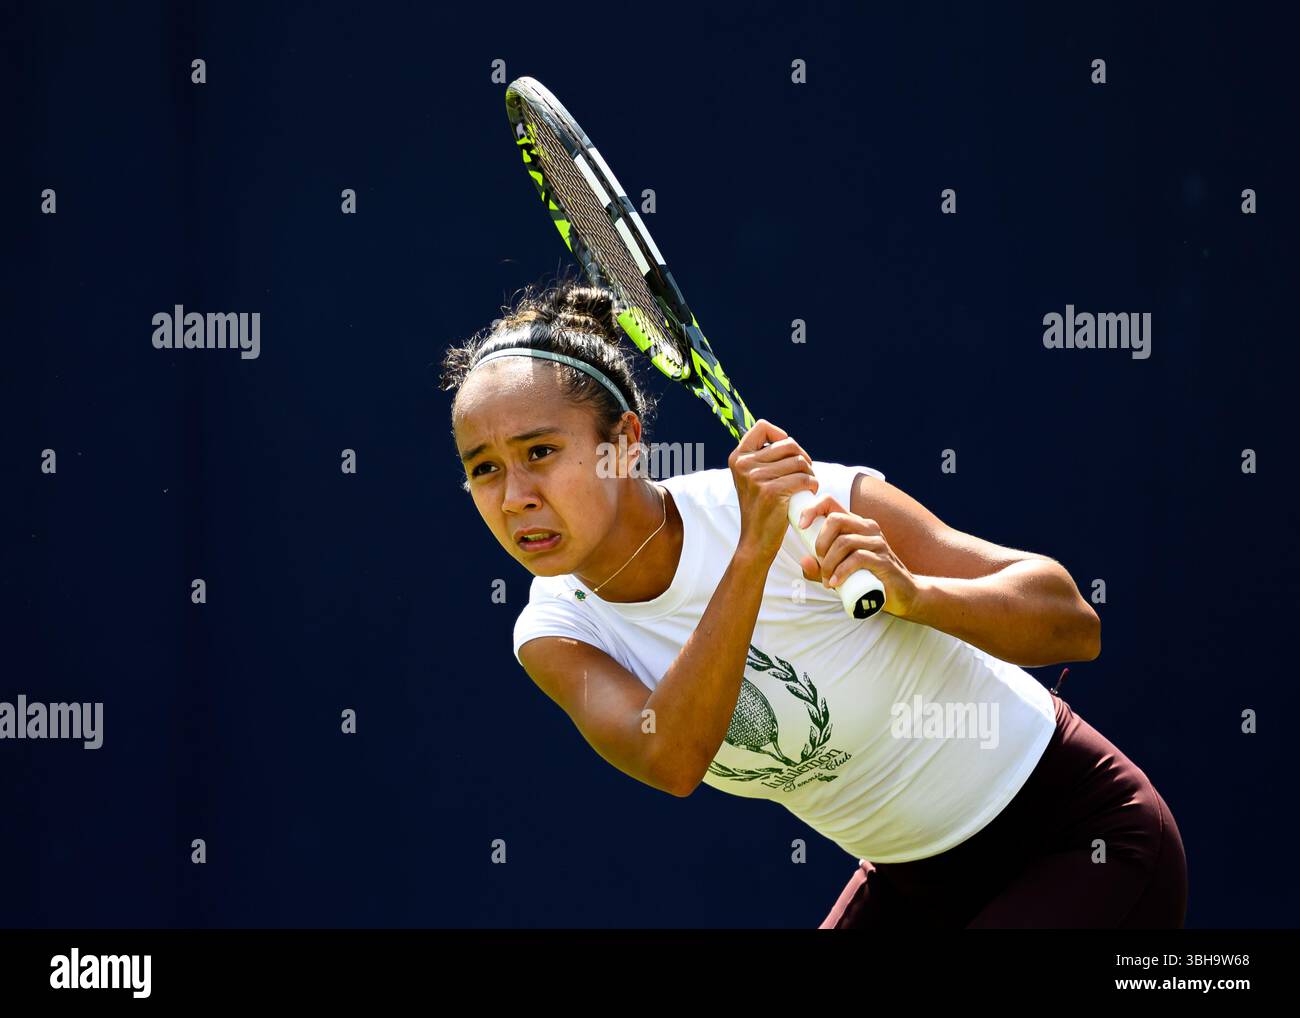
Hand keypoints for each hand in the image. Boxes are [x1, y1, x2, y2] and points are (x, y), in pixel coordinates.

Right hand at [729, 419, 818, 563]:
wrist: (755, 540)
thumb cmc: (761, 509)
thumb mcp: (752, 479)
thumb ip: (762, 458)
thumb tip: (785, 438)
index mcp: (738, 458)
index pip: (762, 427)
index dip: (780, 435)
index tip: (788, 453)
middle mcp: (744, 465)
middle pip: (788, 444)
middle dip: (802, 458)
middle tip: (805, 473)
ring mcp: (756, 478)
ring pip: (799, 461)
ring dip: (810, 473)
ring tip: (806, 486)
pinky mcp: (771, 491)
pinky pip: (803, 478)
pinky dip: (812, 485)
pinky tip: (809, 493)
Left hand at [795, 495, 923, 618]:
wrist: (903, 595)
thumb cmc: (868, 580)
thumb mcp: (838, 572)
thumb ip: (819, 568)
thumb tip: (803, 560)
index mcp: (855, 524)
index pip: (830, 502)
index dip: (812, 509)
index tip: (801, 526)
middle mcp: (867, 528)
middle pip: (835, 519)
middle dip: (820, 543)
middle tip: (820, 564)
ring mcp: (877, 542)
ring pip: (844, 542)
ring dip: (828, 563)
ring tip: (828, 580)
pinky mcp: (883, 560)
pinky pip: (857, 558)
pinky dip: (841, 571)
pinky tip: (835, 583)